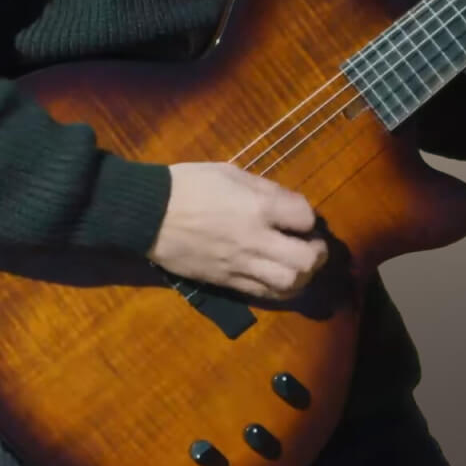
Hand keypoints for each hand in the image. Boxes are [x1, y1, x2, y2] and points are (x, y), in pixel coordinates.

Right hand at [147, 162, 329, 299]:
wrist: (148, 214)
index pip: (306, 217)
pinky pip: (264, 293)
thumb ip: (265, 189)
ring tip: (298, 265)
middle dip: (317, 253)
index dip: (308, 217)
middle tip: (312, 245)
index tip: (299, 216)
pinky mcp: (226, 281)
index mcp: (258, 206)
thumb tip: (290, 206)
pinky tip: (278, 277)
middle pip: (306, 260)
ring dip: (303, 276)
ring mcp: (240, 265)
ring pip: (289, 284)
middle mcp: (255, 239)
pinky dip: (280, 288)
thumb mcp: (231, 172)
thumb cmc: (189, 185)